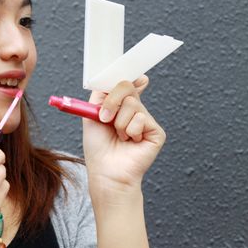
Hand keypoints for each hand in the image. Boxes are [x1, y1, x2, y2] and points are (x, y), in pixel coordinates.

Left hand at [82, 75, 165, 196]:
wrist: (106, 172)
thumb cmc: (98, 148)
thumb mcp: (91, 115)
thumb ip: (101, 94)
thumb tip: (114, 79)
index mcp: (120, 107)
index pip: (127, 85)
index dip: (130, 78)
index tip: (131, 75)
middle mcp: (135, 112)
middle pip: (127, 88)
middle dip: (112, 101)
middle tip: (104, 118)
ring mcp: (146, 121)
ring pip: (132, 104)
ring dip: (118, 122)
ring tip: (119, 137)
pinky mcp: (156, 132)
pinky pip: (141, 118)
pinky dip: (130, 131)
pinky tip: (130, 142)